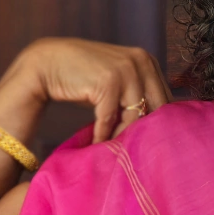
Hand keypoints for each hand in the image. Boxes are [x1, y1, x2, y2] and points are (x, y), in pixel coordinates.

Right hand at [0, 37, 173, 144]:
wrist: (48, 63)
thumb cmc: (86, 79)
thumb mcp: (119, 85)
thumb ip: (139, 97)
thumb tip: (160, 130)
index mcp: (149, 62)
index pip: (165, 101)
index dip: (157, 125)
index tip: (147, 145)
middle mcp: (142, 61)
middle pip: (155, 110)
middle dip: (143, 133)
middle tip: (133, 153)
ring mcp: (126, 69)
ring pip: (134, 116)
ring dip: (121, 136)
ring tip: (112, 150)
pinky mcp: (108, 81)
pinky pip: (110, 117)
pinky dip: (103, 134)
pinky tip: (96, 143)